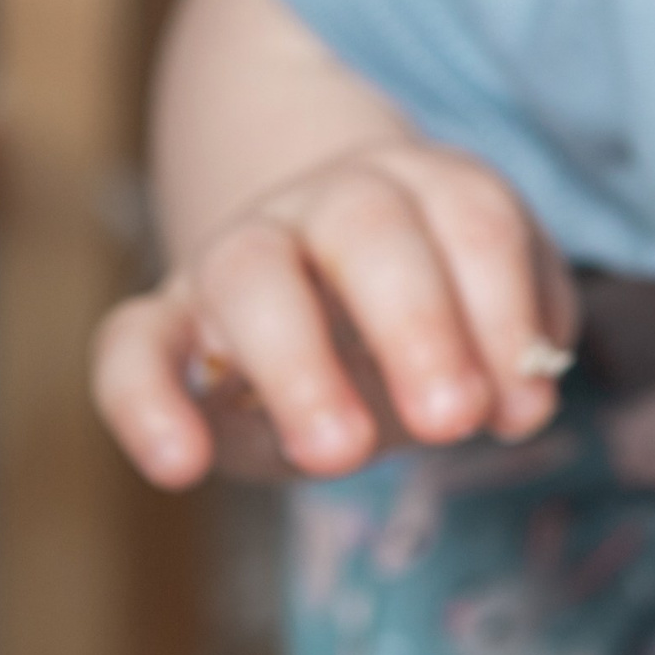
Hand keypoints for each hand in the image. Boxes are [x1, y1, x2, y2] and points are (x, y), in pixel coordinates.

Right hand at [92, 143, 577, 488]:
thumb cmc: (428, 315)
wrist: (322, 289)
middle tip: (451, 421)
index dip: (503, 313)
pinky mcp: (164, 319)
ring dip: (297, 364)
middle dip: (415, 323)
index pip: (473, 220)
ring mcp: (238, 253)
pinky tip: (181, 466)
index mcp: (426, 188)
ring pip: (248, 273)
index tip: (523, 411)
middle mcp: (328, 204)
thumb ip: (513, 355)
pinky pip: (131, 341)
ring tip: (338, 456)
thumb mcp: (487, 324)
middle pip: (366, 228)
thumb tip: (518, 404)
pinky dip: (144, 399)